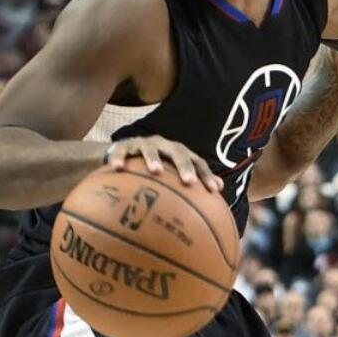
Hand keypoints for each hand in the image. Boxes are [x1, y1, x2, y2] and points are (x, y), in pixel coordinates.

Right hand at [106, 135, 222, 192]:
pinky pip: (120, 152)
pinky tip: (118, 168)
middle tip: (189, 181)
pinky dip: (119, 158)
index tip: (214, 190)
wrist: (121, 155)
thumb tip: (219, 192)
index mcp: (179, 154)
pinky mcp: (122, 146)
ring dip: (153, 158)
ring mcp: (143, 144)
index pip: (197, 162)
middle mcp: (164, 146)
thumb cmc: (151, 170)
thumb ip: (192, 185)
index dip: (206, 174)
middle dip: (185, 165)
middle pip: (178, 151)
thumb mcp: (170, 176)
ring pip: (150, 148)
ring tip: (156, 171)